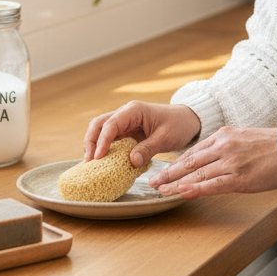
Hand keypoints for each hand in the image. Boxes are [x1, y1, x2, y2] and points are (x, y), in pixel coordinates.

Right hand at [84, 101, 200, 167]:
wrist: (187, 120)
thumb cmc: (178, 125)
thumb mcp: (165, 138)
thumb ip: (148, 149)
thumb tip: (131, 161)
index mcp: (134, 110)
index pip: (111, 124)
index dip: (102, 141)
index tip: (98, 157)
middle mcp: (125, 113)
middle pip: (99, 124)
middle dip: (91, 142)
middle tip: (89, 162)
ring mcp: (124, 122)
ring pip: (101, 130)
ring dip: (94, 145)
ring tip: (91, 164)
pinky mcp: (126, 131)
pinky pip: (110, 138)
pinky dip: (103, 148)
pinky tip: (102, 162)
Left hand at [149, 127, 276, 198]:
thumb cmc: (272, 146)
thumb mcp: (243, 139)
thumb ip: (225, 147)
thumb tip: (210, 159)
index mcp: (223, 136)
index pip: (193, 151)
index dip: (175, 163)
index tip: (162, 172)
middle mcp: (223, 146)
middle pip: (189, 161)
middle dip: (169, 173)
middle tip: (152, 183)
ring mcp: (231, 162)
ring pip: (197, 173)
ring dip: (176, 183)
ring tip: (161, 191)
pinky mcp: (240, 177)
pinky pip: (213, 184)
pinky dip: (196, 188)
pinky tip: (183, 192)